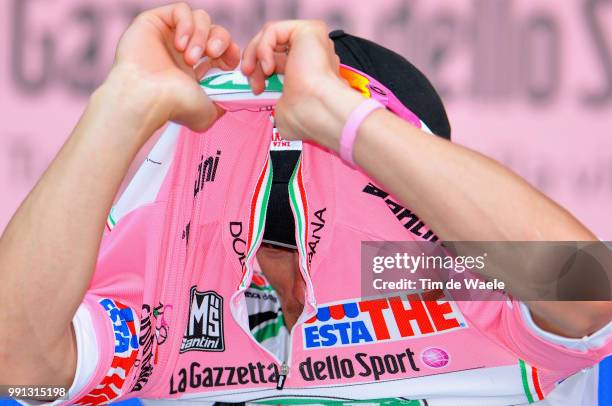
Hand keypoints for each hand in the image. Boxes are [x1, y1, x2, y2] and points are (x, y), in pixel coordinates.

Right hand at [104, 2, 239, 137]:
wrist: (147, 98)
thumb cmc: (173, 106)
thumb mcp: (208, 113)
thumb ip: (223, 104)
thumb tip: (231, 100)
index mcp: (197, 70)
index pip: (224, 50)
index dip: (231, 52)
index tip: (229, 64)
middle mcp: (184, 51)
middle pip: (216, 30)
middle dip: (220, 40)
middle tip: (212, 54)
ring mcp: (169, 35)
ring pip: (201, 18)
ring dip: (201, 35)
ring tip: (189, 56)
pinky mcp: (155, 21)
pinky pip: (181, 9)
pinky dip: (187, 24)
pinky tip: (180, 44)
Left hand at [241, 20, 362, 148]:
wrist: (319, 112)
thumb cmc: (307, 118)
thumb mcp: (284, 110)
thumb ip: (278, 102)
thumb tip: (276, 108)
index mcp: (311, 72)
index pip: (279, 61)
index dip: (260, 73)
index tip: (255, 90)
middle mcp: (315, 54)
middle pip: (273, 47)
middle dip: (255, 64)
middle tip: (253, 84)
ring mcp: (314, 41)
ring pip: (271, 36)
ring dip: (254, 55)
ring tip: (252, 73)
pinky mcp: (309, 30)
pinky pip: (273, 30)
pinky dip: (262, 48)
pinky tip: (267, 67)